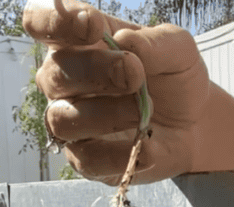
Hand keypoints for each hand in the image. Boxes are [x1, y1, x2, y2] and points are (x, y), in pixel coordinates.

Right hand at [23, 0, 209, 183]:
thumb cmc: (173, 76)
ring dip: (107, 113)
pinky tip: (147, 146)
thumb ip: (154, 42)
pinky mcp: (84, 157)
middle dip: (95, 71)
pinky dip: (117, 154)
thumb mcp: (177, 49)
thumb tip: (125, 41)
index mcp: (76, 40)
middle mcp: (63, 79)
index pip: (39, 20)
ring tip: (143, 111)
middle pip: (53, 74)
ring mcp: (69, 119)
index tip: (92, 25)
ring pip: (62, 119)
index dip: (54, 20)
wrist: (194, 123)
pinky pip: (85, 159)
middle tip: (134, 73)